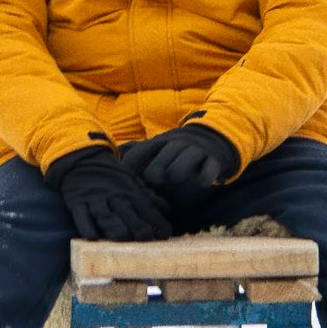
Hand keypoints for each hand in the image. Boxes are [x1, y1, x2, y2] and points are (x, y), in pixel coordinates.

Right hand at [45, 148, 172, 240]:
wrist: (82, 160)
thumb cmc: (111, 177)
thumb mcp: (132, 181)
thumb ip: (148, 196)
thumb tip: (166, 209)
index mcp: (129, 191)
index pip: (145, 207)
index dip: (156, 221)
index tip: (165, 235)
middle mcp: (113, 196)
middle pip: (126, 212)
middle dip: (136, 225)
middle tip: (146, 238)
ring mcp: (94, 199)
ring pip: (105, 215)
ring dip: (114, 226)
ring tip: (121, 238)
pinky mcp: (77, 203)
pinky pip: (81, 216)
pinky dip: (86, 226)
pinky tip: (92, 237)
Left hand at [120, 125, 239, 190]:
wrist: (213, 139)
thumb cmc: (177, 149)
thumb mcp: (157, 146)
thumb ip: (136, 151)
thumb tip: (113, 155)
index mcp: (159, 142)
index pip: (140, 153)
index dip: (131, 168)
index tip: (126, 183)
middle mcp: (175, 145)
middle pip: (159, 163)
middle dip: (153, 176)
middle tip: (153, 188)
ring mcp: (194, 152)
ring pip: (180, 167)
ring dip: (176, 175)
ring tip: (174, 182)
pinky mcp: (213, 160)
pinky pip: (208, 170)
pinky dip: (205, 178)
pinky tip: (202, 184)